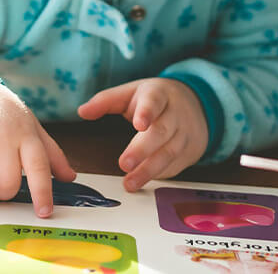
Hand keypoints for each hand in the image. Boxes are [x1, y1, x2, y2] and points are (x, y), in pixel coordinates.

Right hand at [0, 77, 75, 215]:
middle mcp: (2, 136)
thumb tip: (69, 177)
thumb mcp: (31, 127)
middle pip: (6, 185)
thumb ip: (50, 154)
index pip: (39, 167)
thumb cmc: (5, 115)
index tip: (44, 212)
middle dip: (2, 191)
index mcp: (25, 135)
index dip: (42, 192)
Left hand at [77, 77, 207, 190]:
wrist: (195, 106)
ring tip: (129, 183)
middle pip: (161, 132)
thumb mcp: (132, 93)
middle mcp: (175, 114)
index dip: (147, 112)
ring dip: (148, 170)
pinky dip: (159, 175)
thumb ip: (106, 101)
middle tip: (124, 164)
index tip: (139, 124)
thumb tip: (82, 111)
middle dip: (143, 149)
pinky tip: (143, 182)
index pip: (154, 101)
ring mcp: (184, 133)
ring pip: (169, 153)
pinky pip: (174, 166)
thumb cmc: (154, 100)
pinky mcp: (188, 152)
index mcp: (158, 94)